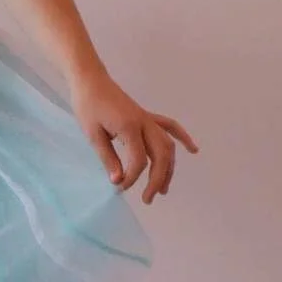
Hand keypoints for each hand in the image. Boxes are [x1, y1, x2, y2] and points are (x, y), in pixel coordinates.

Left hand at [70, 72, 198, 203]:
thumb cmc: (87, 106)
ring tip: (163, 189)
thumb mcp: (92, 134)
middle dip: (157, 179)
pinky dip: (183, 138)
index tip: (119, 188)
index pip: (138, 160)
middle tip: (147, 199)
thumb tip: (118, 181)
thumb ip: (107, 158)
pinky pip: (170, 127)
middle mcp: (144, 123)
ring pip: (168, 145)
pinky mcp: (147, 117)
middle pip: (161, 155)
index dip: (131, 178)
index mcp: (129, 127)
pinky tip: (193, 150)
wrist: (91, 81)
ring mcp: (148, 119)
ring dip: (169, 168)